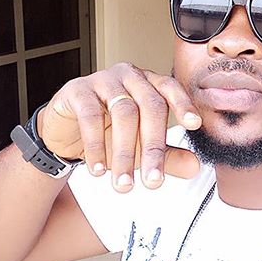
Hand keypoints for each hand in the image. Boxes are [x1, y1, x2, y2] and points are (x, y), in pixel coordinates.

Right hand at [36, 63, 202, 190]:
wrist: (66, 131)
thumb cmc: (108, 132)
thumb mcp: (141, 147)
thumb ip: (168, 155)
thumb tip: (194, 167)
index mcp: (149, 83)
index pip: (171, 88)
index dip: (183, 104)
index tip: (194, 124)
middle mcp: (130, 77)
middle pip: (149, 106)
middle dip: (153, 147)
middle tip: (153, 182)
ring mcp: (103, 80)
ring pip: (123, 113)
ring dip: (124, 154)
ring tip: (123, 183)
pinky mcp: (77, 90)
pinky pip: (90, 116)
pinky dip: (96, 146)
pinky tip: (98, 169)